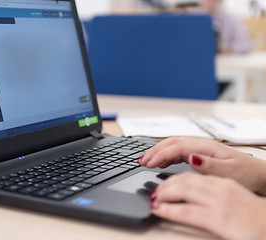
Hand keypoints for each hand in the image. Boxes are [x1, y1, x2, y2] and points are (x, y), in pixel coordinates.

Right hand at [139, 137, 265, 194]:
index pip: (177, 147)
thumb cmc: (246, 174)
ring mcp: (200, 149)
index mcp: (207, 147)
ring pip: (174, 145)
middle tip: (141, 161)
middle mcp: (202, 145)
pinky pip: (179, 151)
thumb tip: (190, 157)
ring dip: (158, 151)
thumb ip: (208, 164)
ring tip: (146, 161)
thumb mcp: (229, 173)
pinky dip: (166, 155)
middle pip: (172, 142)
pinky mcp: (201, 155)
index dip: (160, 154)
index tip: (147, 163)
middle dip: (154, 150)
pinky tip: (161, 162)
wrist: (259, 175)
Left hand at [151, 173, 265, 239]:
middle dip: (165, 185)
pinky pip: (185, 211)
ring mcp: (218, 201)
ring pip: (182, 190)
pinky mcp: (217, 217)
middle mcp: (219, 188)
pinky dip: (168, 209)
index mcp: (222, 183)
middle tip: (155, 192)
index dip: (173, 178)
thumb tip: (195, 194)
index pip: (191, 175)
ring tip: (154, 199)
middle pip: (184, 179)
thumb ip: (213, 192)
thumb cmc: (254, 216)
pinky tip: (159, 210)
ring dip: (163, 193)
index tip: (163, 184)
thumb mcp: (233, 198)